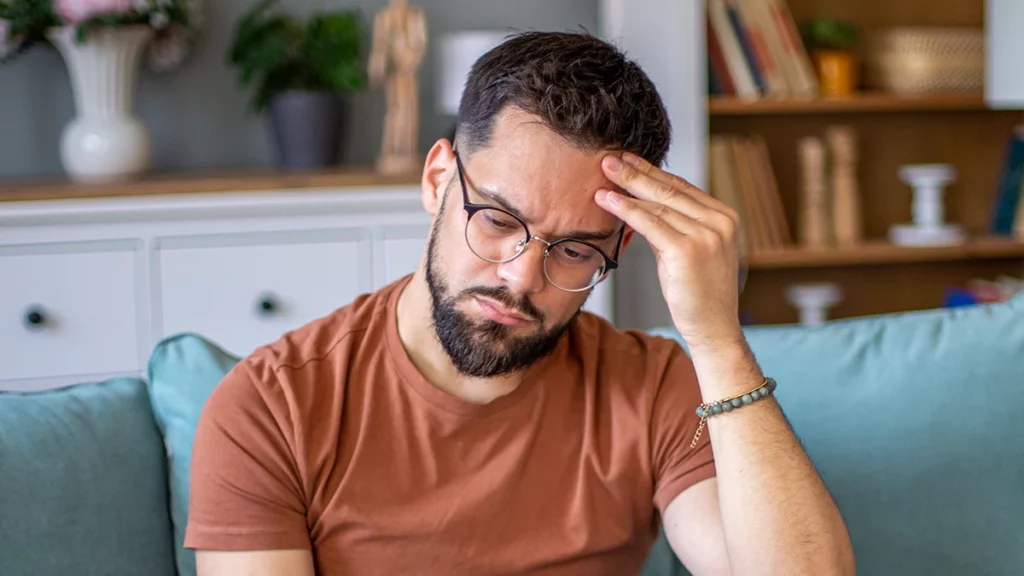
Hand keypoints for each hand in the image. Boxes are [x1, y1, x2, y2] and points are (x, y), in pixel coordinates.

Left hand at [596, 153, 742, 349]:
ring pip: (658, 205)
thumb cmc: (697, 293)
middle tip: (609, 158)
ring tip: (602, 177)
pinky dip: (626, 210)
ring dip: (626, 189)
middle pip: (669, 190)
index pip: (681, 187)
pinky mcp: (688, 251)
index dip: (652, 171)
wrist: (713, 327)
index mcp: (724, 217)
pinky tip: (607, 201)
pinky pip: (650, 224)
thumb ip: (668, 226)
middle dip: (635, 172)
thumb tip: (638, 205)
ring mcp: (707, 235)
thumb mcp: (685, 250)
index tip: (628, 159)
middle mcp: (719, 222)